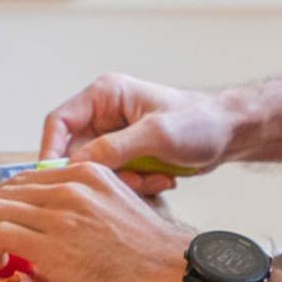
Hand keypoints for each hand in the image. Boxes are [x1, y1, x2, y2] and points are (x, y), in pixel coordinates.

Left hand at [0, 162, 190, 281]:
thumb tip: (43, 231)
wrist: (177, 276)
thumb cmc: (150, 255)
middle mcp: (72, 186)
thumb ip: (79, 209)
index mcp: (86, 174)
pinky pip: (1, 234)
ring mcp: (64, 213)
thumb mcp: (115, 210)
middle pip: (3, 190)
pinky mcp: (57, 244)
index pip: (22, 179)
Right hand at [42, 73, 238, 196]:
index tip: (53, 179)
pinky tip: (162, 178)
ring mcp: (114, 137)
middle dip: (101, 174)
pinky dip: (136, 185)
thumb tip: (77, 165)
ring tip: (155, 177)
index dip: (51, 151)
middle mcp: (104, 115)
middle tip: (129, 181)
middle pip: (76, 153)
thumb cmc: (199, 122)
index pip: (59, 122)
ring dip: (124, 182)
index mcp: (104, 96)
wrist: (230, 133)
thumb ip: (115, 148)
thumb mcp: (157, 134)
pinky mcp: (127, 156)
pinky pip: (116, 179)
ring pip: (97, 171)